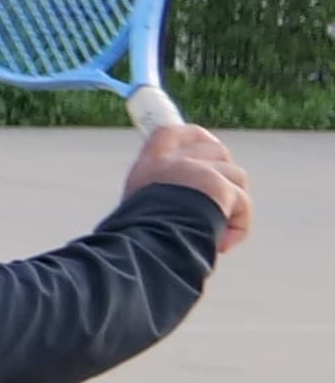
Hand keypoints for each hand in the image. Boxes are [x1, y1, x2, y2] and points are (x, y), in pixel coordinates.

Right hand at [125, 124, 253, 253]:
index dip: (194, 137)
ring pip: (236, 176)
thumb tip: (185, 208)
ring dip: (234, 205)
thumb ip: (162, 196)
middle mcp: (172, 161)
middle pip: (217, 149)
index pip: (170, 133)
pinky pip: (243, 203)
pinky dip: (238, 226)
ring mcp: (196, 171)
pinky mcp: (219, 187)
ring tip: (217, 233)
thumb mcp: (140, 209)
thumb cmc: (140, 240)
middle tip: (225, 201)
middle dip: (226, 174)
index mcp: (149, 165)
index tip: (209, 146)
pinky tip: (222, 245)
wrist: (146, 249)